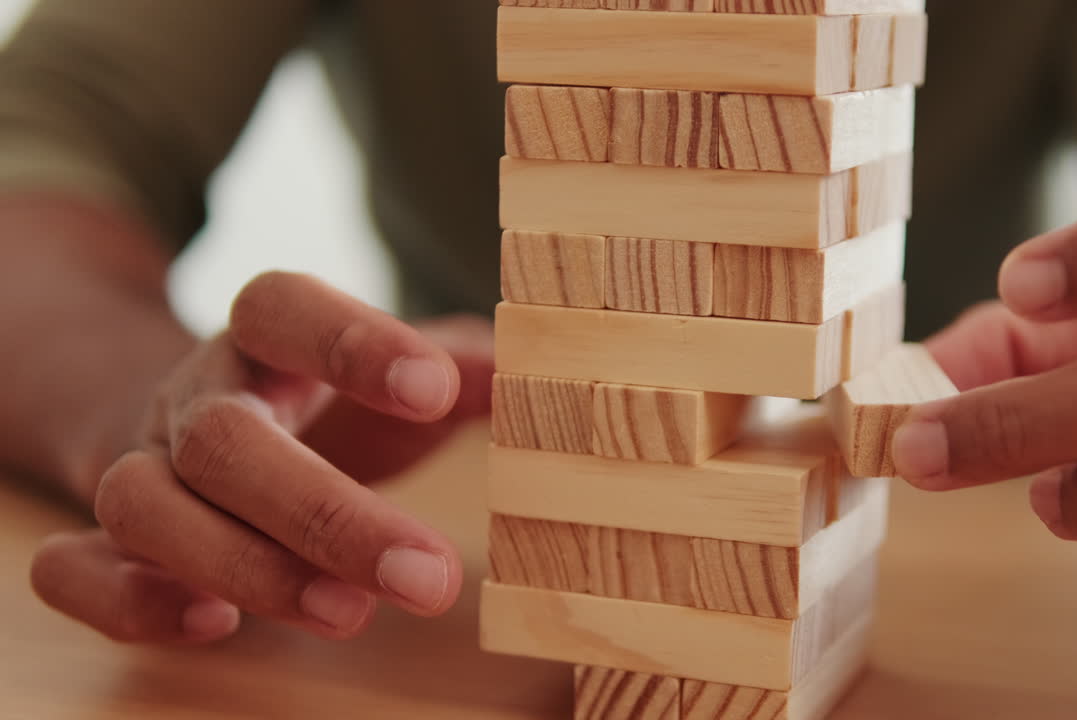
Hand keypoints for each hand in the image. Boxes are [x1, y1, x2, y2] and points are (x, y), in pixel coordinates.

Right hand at [29, 272, 492, 643]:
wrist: (205, 412)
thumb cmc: (332, 396)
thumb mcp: (399, 370)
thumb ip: (463, 366)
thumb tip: (533, 369)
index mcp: (264, 338)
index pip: (280, 306)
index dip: (351, 341)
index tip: (437, 389)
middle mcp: (193, 396)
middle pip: (223, 439)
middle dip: (326, 514)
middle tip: (428, 576)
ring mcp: (139, 464)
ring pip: (147, 507)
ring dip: (247, 568)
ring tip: (349, 614)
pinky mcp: (106, 538)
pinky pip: (72, 569)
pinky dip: (130, 600)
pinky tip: (214, 624)